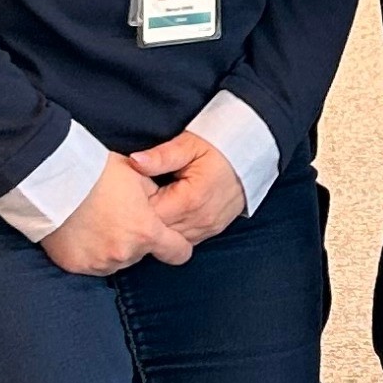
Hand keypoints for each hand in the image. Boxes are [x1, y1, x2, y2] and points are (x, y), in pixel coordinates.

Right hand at [42, 153, 192, 275]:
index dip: (178, 246)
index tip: (171, 240)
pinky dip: (90, 252)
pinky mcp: (76, 266)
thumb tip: (161, 207)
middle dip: (136, 239)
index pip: (178, 253)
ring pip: (117, 261)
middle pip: (142, 254)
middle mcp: (125, 253)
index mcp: (146, 231)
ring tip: (98, 222)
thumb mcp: (138, 176)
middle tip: (119, 217)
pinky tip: (82, 231)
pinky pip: (92, 264)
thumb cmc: (98, 172)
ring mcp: (99, 263)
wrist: (54, 179)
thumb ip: (156, 199)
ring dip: (113, 247)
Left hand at [128, 129, 248, 248]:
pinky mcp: (212, 230)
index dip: (134, 204)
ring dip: (159, 225)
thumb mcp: (189, 144)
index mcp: (190, 199)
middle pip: (158, 231)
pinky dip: (173, 229)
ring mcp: (207, 228)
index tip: (129, 189)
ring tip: (153, 202)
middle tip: (136, 197)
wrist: (253, 152)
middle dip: (144, 217)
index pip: (149, 215)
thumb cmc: (221, 145)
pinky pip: (184, 239)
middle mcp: (199, 220)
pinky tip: (169, 211)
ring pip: (170, 239)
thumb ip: (161, 156)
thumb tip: (135, 161)